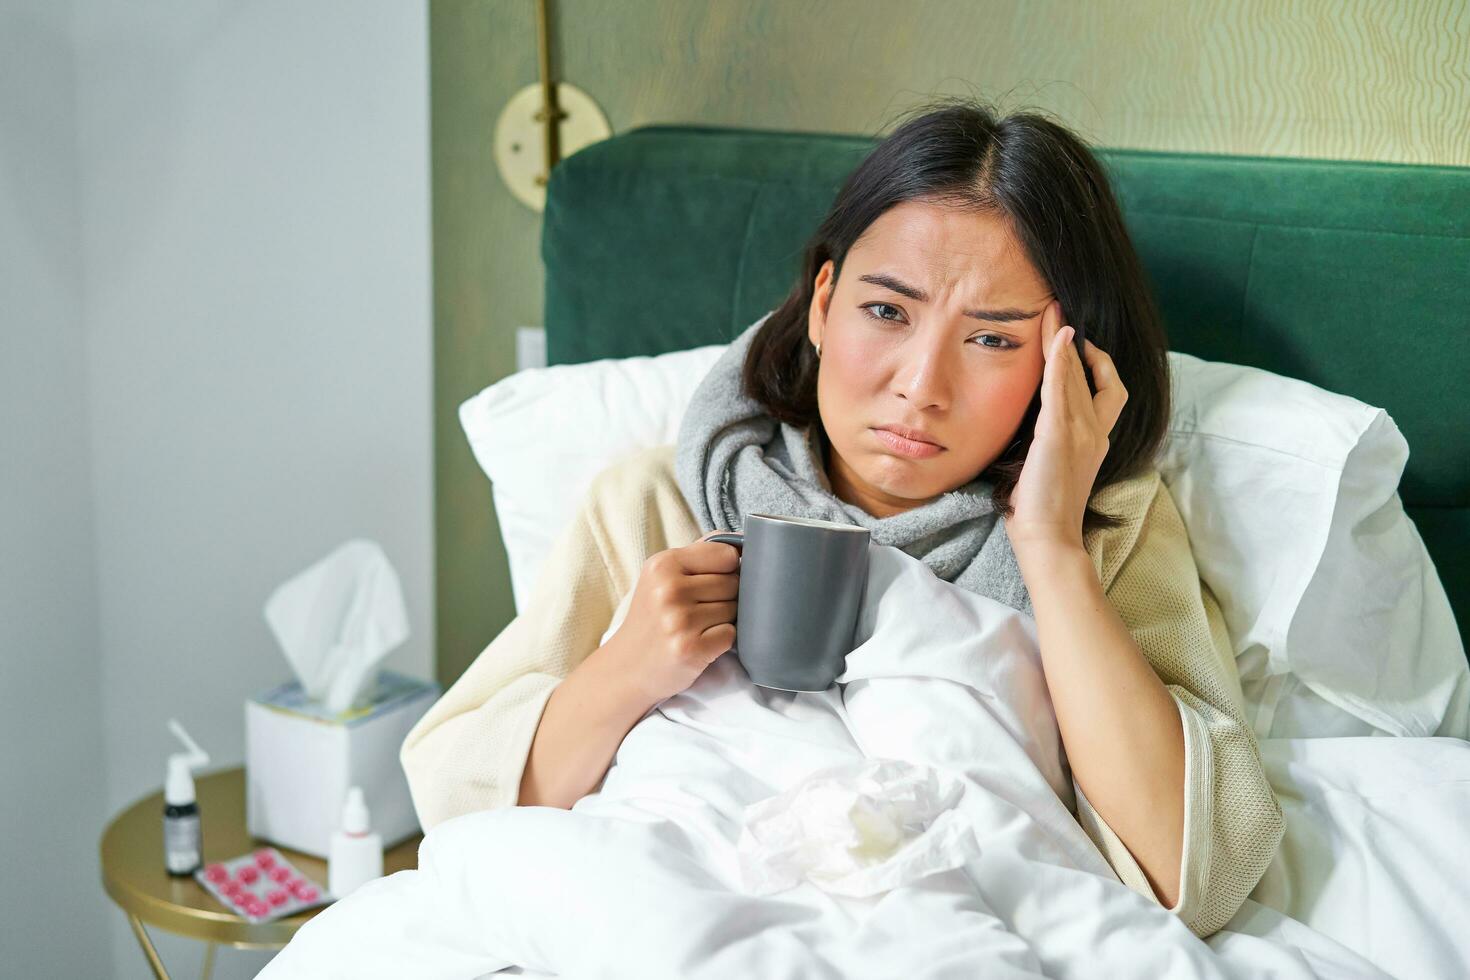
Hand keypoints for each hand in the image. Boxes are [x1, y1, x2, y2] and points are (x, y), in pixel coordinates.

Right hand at [606, 530, 740, 704]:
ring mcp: (679, 620)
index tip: (711, 582)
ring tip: (697, 627)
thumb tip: (741, 542)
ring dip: (724, 619)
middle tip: (699, 610)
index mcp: (663, 564)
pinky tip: (700, 643)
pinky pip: (731, 634)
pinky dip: (721, 640)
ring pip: (734, 609)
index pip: (726, 554)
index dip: (728, 569)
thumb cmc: (652, 618)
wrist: (626, 668)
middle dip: (726, 596)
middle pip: (733, 582)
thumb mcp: (662, 576)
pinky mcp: (691, 648)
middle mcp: (669, 589)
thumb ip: (699, 553)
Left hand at [1006, 300, 1127, 552]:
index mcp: (1097, 439)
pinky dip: (1060, 359)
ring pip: (1077, 373)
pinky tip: (1056, 337)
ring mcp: (1082, 432)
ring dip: (1063, 340)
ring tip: (1052, 311)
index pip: (1107, 389)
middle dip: (1076, 340)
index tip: (1078, 343)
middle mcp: (1096, 430)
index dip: (1097, 362)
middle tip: (1060, 309)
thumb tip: (1038, 428)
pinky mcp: (1060, 435)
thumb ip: (1053, 442)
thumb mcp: (1053, 467)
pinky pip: (1063, 387)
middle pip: (1091, 372)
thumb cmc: (1044, 509)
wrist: (1050, 538)